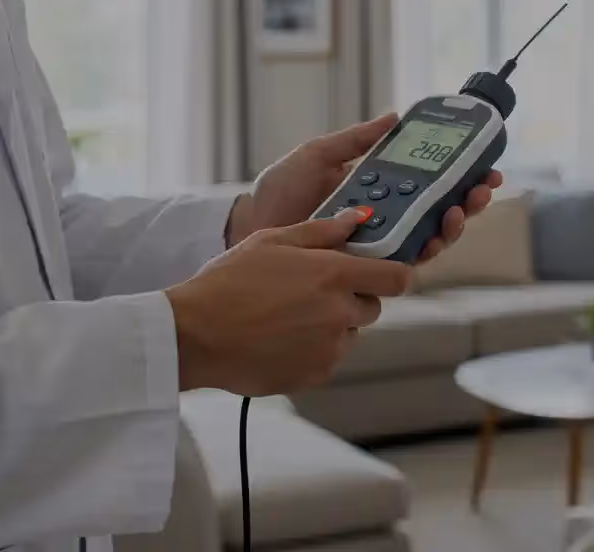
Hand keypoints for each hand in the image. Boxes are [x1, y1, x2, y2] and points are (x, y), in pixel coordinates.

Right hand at [167, 208, 412, 396]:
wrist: (196, 334)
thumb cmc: (228, 282)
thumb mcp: (271, 241)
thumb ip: (321, 231)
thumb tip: (356, 219)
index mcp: (334, 274)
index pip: (397, 278)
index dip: (392, 274)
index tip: (380, 272)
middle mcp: (340, 313)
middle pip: (372, 306)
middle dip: (352, 297)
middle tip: (312, 291)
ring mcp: (330, 348)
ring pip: (349, 333)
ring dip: (332, 325)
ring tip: (288, 316)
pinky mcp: (316, 374)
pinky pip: (328, 357)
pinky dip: (313, 349)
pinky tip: (279, 338)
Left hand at [226, 114, 504, 261]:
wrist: (251, 226)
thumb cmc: (279, 192)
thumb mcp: (318, 154)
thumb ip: (355, 139)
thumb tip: (393, 116)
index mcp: (377, 189)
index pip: (428, 182)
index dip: (459, 173)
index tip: (482, 160)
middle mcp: (385, 219)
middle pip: (440, 211)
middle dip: (469, 199)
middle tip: (482, 186)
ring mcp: (378, 244)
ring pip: (431, 239)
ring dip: (454, 224)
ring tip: (460, 209)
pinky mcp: (367, 268)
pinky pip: (406, 262)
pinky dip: (426, 248)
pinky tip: (434, 234)